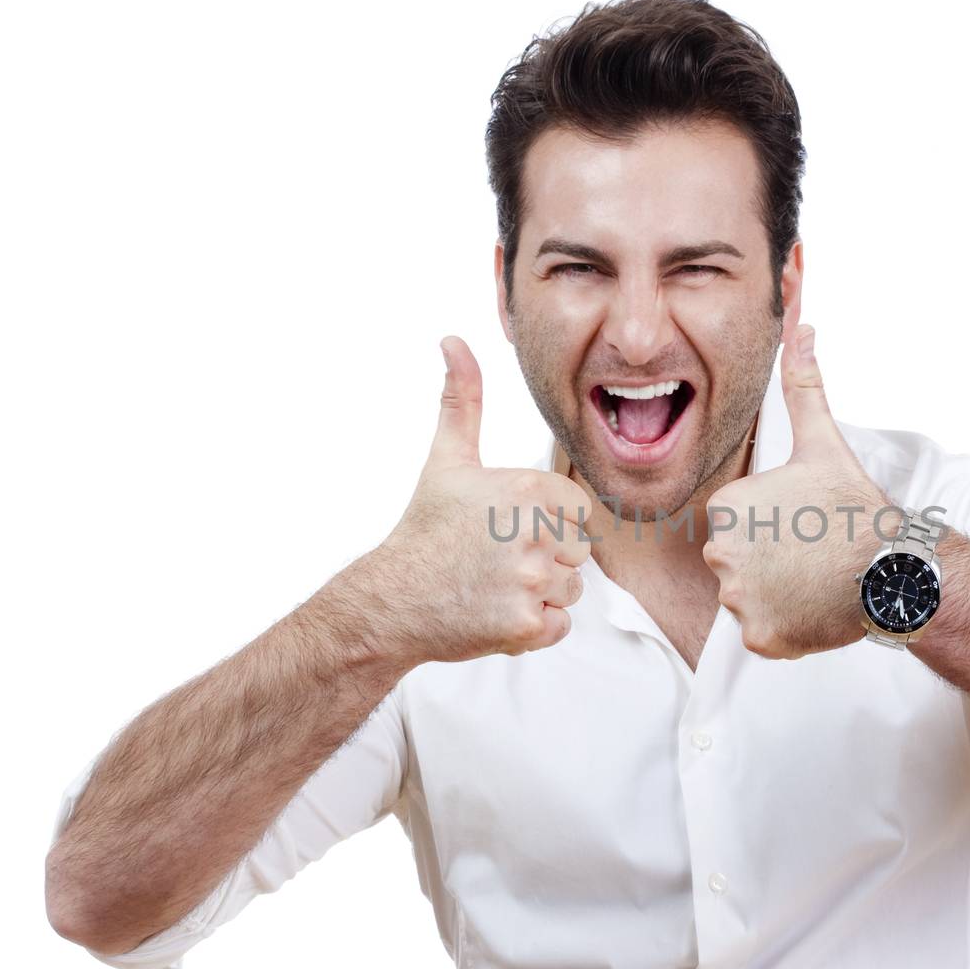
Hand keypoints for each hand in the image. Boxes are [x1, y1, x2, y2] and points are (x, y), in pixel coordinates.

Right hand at [366, 336, 592, 662]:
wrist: (391, 601)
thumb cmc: (426, 530)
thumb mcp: (448, 459)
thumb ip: (463, 399)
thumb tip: (454, 340)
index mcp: (528, 490)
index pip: (577, 512)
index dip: (546, 522)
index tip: (505, 528)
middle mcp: (535, 534)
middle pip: (577, 552)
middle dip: (544, 560)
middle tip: (494, 560)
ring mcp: (531, 582)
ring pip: (570, 590)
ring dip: (538, 594)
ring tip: (492, 585)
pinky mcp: (526, 625)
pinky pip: (559, 626)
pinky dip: (533, 627)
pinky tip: (495, 611)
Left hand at [703, 323, 892, 658]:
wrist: (894, 569)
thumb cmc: (856, 507)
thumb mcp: (823, 441)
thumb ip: (802, 387)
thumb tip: (801, 329)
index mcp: (727, 509)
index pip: (733, 524)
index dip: (768, 525)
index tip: (800, 523)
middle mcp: (722, 555)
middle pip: (735, 563)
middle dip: (768, 562)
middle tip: (810, 553)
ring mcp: (740, 600)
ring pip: (748, 600)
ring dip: (777, 595)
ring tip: (814, 580)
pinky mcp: (760, 637)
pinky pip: (762, 635)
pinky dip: (785, 628)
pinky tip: (813, 608)